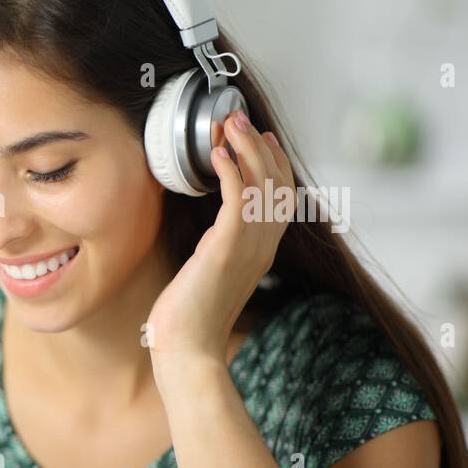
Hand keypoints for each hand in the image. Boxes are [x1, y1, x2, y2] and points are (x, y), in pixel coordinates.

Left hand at [146, 109, 295, 388]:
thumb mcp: (211, 274)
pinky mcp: (227, 248)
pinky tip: (217, 154)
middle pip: (276, 182)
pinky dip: (230, 171)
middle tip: (238, 117)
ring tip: (228, 124)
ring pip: (260, 184)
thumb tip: (212, 235)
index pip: (280, 196)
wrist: (186, 350)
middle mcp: (263, 246)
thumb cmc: (190, 318)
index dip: (273, 163)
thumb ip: (219, 250)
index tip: (260, 137)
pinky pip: (237, 199)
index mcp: (262, 251)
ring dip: (245, 148)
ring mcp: (250, 247)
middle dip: (258, 145)